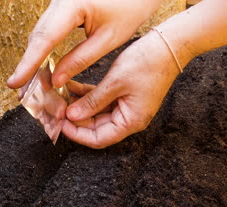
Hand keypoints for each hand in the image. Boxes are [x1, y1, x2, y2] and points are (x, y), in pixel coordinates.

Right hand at [7, 0, 162, 89]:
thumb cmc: (130, 8)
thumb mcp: (108, 39)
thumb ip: (80, 60)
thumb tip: (55, 80)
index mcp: (73, 5)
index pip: (45, 38)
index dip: (28, 63)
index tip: (15, 82)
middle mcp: (60, 0)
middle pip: (38, 35)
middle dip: (28, 65)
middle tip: (19, 90)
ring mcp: (59, 1)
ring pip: (40, 33)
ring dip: (34, 58)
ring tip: (28, 85)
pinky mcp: (62, 6)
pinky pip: (48, 29)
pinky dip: (43, 49)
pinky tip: (40, 67)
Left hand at [62, 31, 191, 148]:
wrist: (168, 46)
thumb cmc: (148, 64)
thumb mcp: (114, 83)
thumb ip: (92, 102)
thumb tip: (72, 116)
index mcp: (130, 121)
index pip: (99, 139)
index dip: (77, 134)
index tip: (61, 123)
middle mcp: (129, 118)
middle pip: (96, 128)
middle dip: (76, 118)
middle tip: (57, 107)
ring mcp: (127, 107)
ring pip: (97, 114)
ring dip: (80, 106)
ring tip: (62, 96)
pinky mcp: (124, 96)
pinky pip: (102, 101)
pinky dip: (88, 96)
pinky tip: (73, 87)